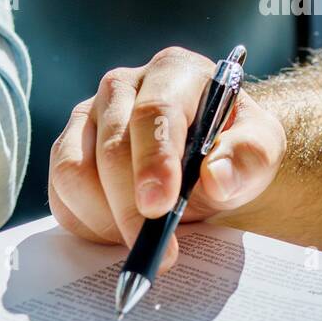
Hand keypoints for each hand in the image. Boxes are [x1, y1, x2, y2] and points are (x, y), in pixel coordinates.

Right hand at [48, 47, 286, 270]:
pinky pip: (61, 192)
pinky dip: (88, 222)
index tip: (160, 207)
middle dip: (129, 205)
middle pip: (112, 145)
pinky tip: (119, 233)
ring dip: (105, 217)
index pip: (155, 110)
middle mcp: (122, 86)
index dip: (154, 160)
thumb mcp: (260, 151)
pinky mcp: (68, 150)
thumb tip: (216, 178)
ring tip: (142, 242)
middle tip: (153, 248)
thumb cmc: (233, 150)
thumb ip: (248, 160)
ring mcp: (88, 117)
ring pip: (74, 170)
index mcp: (173, 72)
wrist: (211, 163)